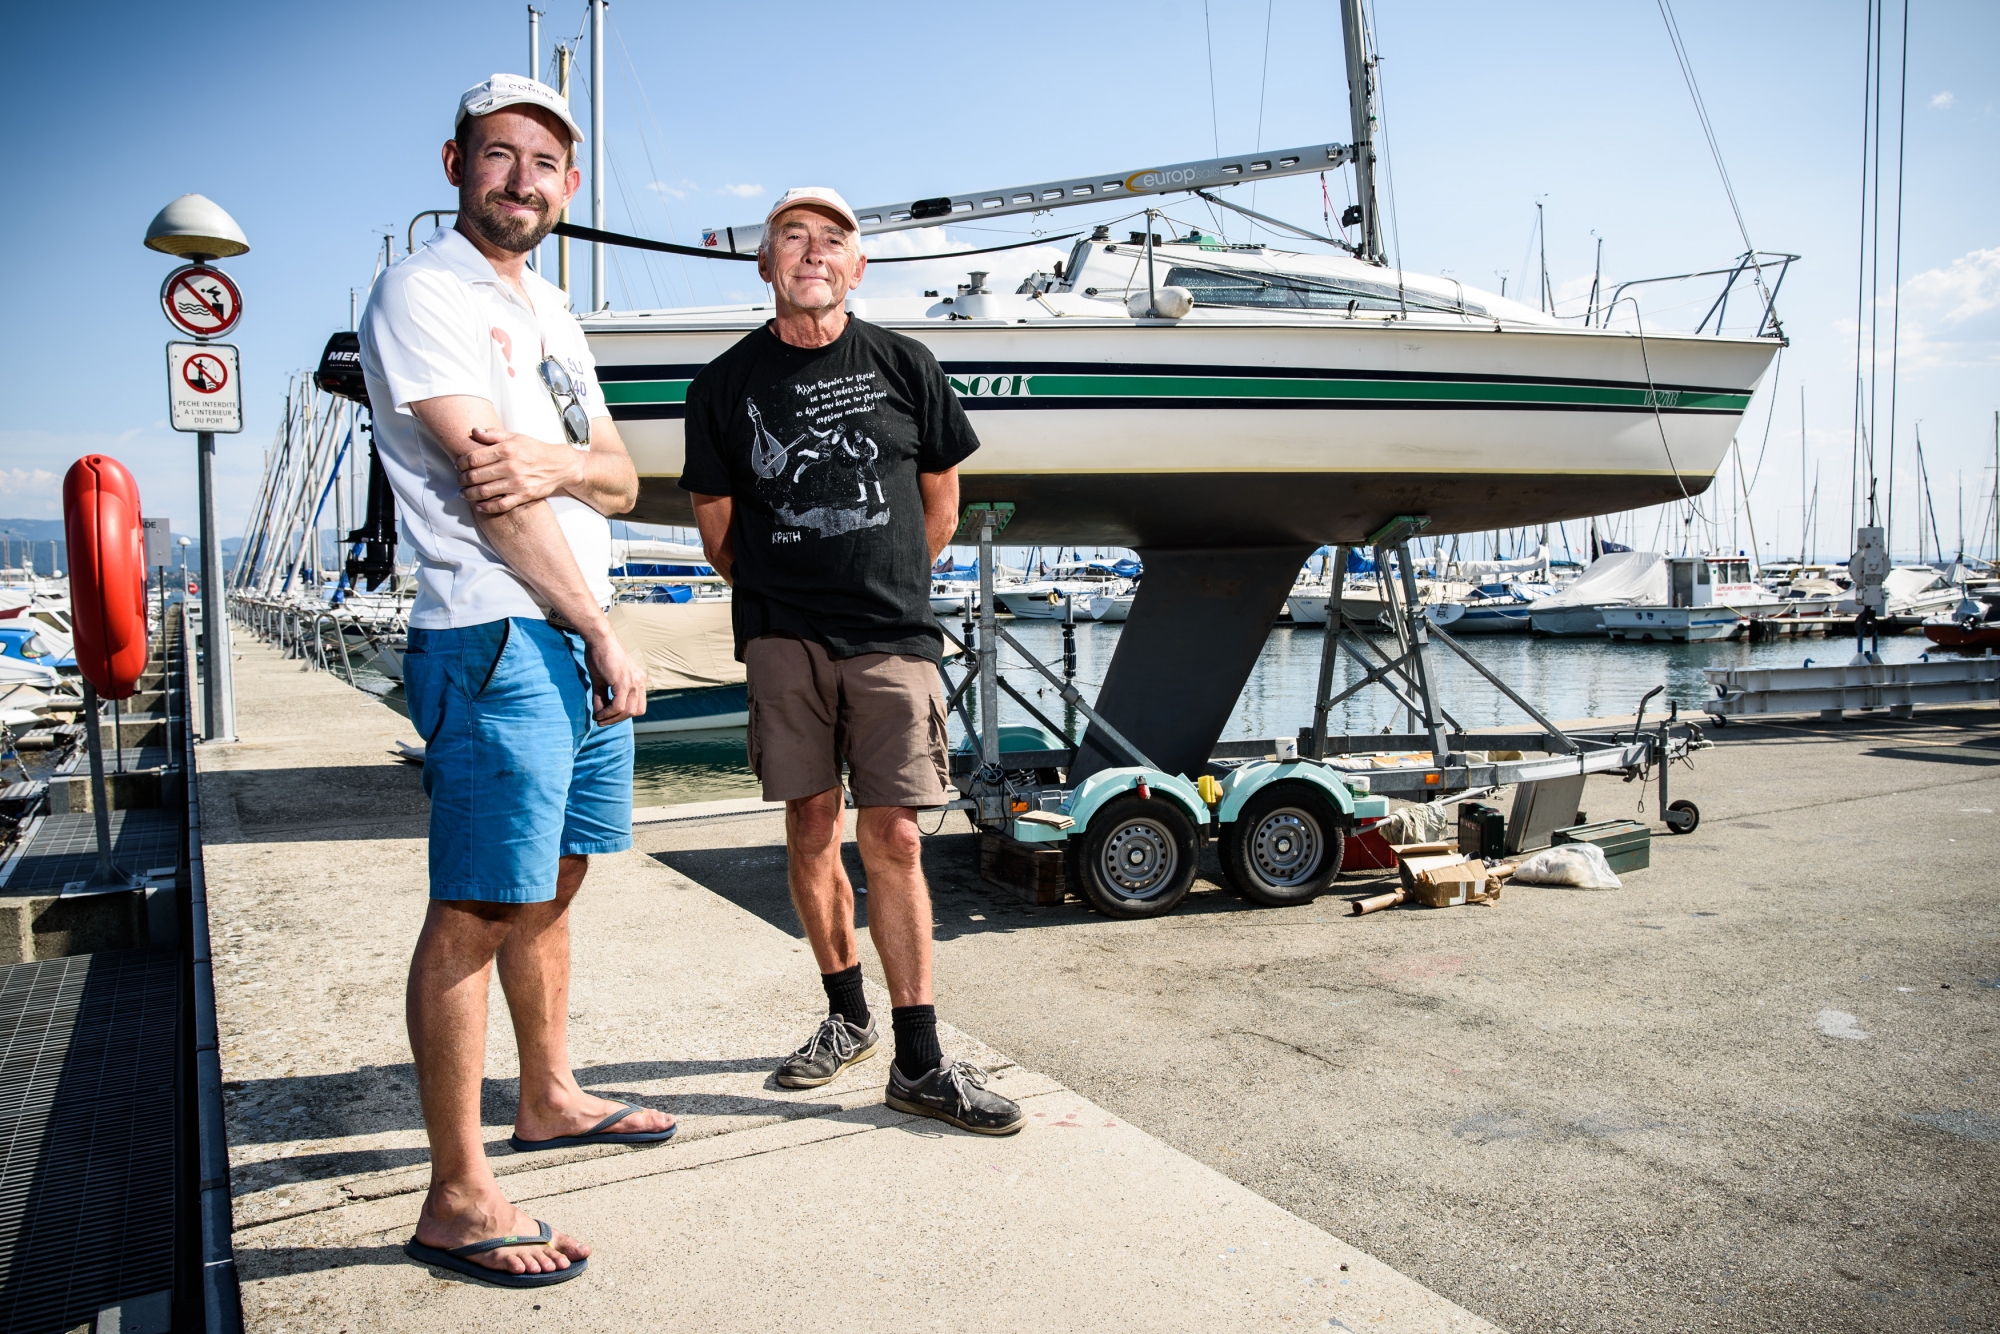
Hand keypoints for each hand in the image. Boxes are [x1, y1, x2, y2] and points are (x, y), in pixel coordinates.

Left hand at [458, 428, 583, 514]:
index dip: (461, 463)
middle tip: (460, 480)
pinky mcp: (523, 496)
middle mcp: (510, 466)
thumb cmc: (536, 450)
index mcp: (506, 450)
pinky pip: (500, 505)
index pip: (474, 458)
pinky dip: (487, 507)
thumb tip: (474, 431)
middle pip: (476, 476)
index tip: (458, 465)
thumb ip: (493, 434)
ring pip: (484, 492)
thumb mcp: (515, 437)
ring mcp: (517, 483)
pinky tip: (480, 506)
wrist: (559, 465)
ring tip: (465, 493)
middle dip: (463, 479)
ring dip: (470, 494)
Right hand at [582, 626, 647, 724]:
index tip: (607, 717)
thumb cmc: (600, 655)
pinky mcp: (624, 682)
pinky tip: (598, 713)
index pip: (638, 705)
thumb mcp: (601, 681)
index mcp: (638, 680)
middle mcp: (640, 682)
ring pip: (628, 711)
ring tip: (599, 717)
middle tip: (602, 720)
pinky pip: (618, 706)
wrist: (599, 639)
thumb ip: (602, 698)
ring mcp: (634, 682)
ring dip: (612, 718)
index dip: (624, 714)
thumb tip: (598, 715)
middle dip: (618, 719)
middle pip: (636, 711)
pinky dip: (608, 713)